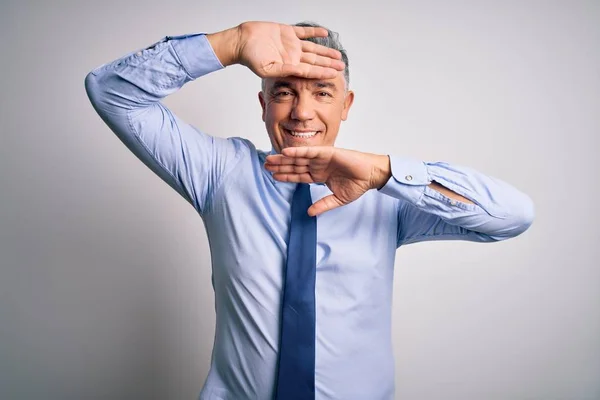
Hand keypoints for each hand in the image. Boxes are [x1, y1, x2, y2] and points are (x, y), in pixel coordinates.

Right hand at [207, 22, 344, 79]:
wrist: (241, 41)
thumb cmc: (251, 57)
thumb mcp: (268, 69)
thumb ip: (285, 70)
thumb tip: (301, 73)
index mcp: (289, 66)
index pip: (310, 70)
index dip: (323, 72)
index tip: (334, 74)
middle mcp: (292, 56)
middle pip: (315, 61)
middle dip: (329, 64)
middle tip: (341, 67)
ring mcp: (291, 44)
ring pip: (313, 48)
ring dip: (325, 51)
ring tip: (337, 55)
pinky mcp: (287, 32)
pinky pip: (304, 32)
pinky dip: (314, 32)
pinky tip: (325, 33)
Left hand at [265, 147, 391, 215]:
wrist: (370, 175)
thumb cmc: (357, 184)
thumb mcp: (337, 199)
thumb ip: (323, 205)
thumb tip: (309, 213)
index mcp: (319, 175)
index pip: (298, 176)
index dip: (286, 176)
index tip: (273, 176)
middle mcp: (318, 166)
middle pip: (294, 166)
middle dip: (280, 165)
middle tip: (265, 165)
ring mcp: (321, 158)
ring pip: (298, 158)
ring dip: (284, 158)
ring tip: (270, 158)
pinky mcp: (327, 152)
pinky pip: (309, 152)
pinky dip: (297, 152)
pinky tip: (285, 152)